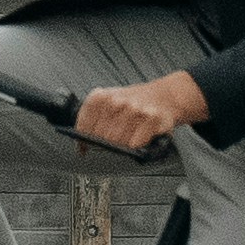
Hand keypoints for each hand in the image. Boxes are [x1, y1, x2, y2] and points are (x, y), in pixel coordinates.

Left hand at [68, 73, 209, 153]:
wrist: (164, 97)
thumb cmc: (133, 104)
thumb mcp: (107, 104)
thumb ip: (90, 122)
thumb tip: (81, 147)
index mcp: (100, 97)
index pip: (83, 128)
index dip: (84, 141)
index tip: (86, 145)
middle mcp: (116, 101)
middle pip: (100, 139)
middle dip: (104, 145)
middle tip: (113, 142)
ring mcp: (134, 110)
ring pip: (117, 144)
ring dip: (122, 146)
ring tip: (129, 136)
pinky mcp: (151, 120)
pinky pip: (135, 146)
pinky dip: (136, 146)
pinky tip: (140, 137)